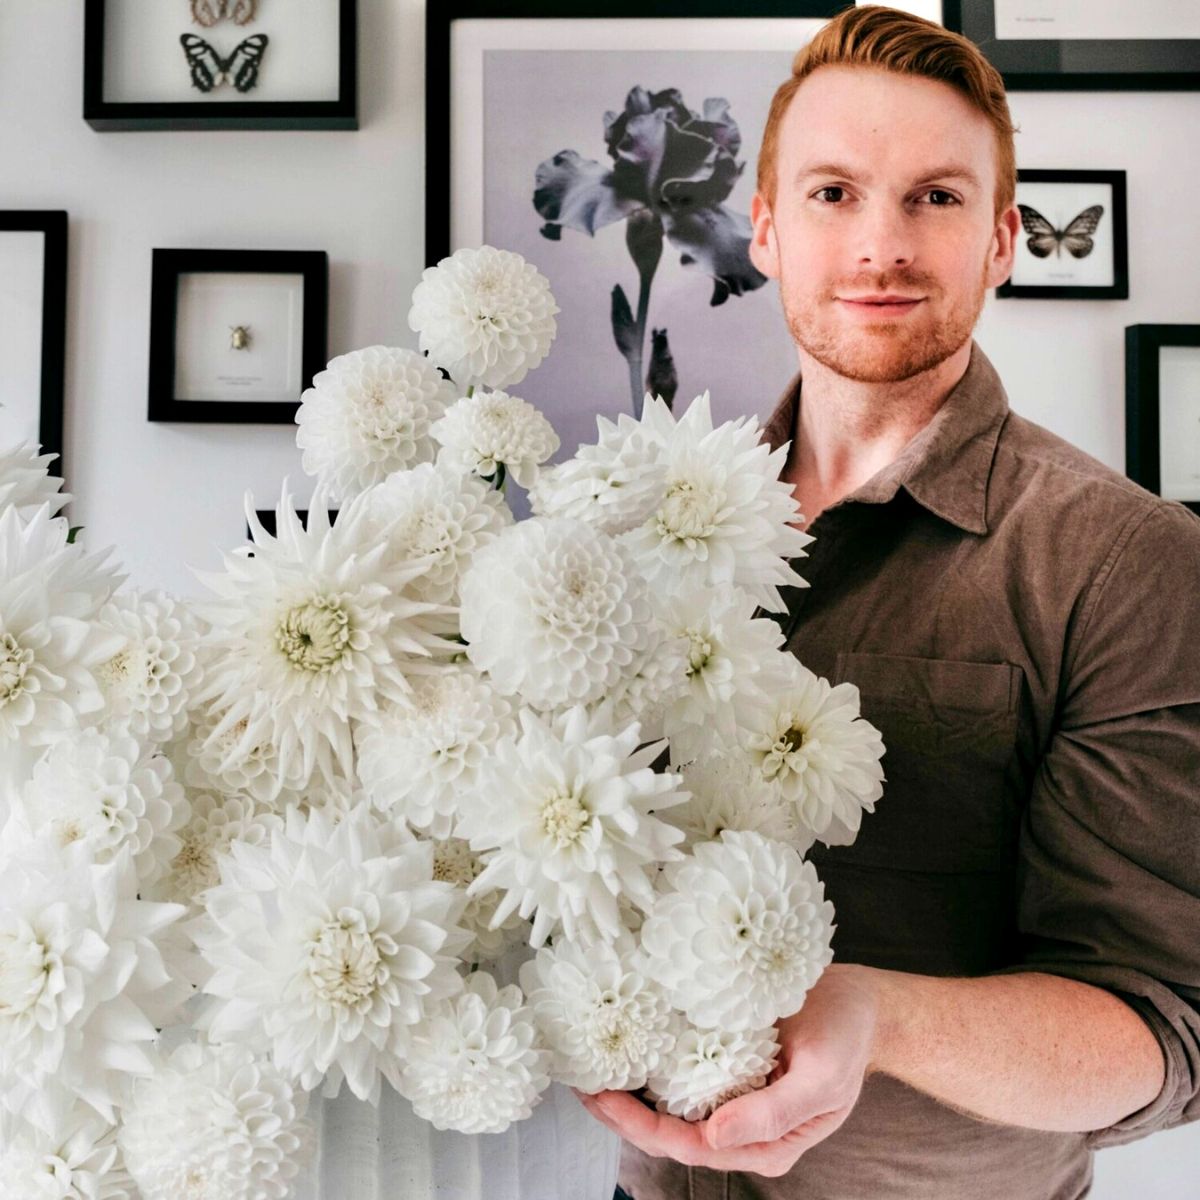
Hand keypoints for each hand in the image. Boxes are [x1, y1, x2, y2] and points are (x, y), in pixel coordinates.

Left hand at [574, 963, 881, 1177]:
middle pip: (669, 1129)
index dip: (641, 1127)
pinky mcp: (728, 1060)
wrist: (862, 1002)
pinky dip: (651, 1060)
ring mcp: (732, 1092)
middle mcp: (741, 1124)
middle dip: (622, 1112)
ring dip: (629, 1089)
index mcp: (764, 1142)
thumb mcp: (820, 1078)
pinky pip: (682, 1069)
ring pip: (670, 1102)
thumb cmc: (846, 1039)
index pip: (689, 1146)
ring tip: (589, 1067)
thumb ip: (771, 1114)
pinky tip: (625, 1043)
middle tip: (580, 1085)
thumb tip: (712, 1138)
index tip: (605, 1101)